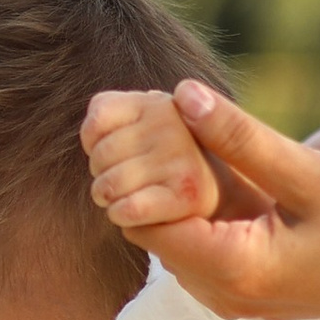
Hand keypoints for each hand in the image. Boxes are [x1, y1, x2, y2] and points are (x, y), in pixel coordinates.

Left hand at [79, 87, 237, 232]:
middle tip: (125, 179)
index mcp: (160, 103)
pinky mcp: (188, 194)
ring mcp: (183, 157)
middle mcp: (174, 123)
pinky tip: (136, 214)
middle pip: (100, 155)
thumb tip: (92, 127)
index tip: (115, 152)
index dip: (93, 141)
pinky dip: (122, 216)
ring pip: (109, 185)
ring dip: (110, 200)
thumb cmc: (171, 161)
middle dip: (102, 173)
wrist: (226, 196)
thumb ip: (114, 111)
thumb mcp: (147, 123)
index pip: (97, 119)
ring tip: (130, 196)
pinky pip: (128, 209)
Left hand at [86, 80, 319, 319]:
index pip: (141, 216)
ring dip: (167, 181)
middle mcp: (221, 296)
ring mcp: (232, 297)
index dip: (136, 161)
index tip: (150, 107)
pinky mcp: (246, 286)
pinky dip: (192, 198)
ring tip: (183, 121)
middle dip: (144, 167)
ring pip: (167, 232)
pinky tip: (211, 155)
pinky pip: (196, 239)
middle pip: (146, 226)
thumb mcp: (314, 174)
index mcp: (235, 272)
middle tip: (160, 104)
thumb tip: (182, 93)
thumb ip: (244, 139)